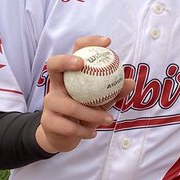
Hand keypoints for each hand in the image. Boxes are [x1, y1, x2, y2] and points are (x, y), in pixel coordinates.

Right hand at [35, 34, 133, 152]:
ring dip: (91, 114)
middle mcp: (56, 85)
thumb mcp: (100, 102)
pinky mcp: (48, 121)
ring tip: (108, 119)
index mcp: (70, 76)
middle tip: (82, 64)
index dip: (89, 42)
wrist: (63, 137)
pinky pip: (68, 126)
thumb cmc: (83, 114)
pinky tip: (93, 133)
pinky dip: (84, 131)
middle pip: (53, 64)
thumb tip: (131, 82)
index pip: (76, 50)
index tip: (107, 42)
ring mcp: (49, 102)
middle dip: (66, 60)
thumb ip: (114, 92)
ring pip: (69, 104)